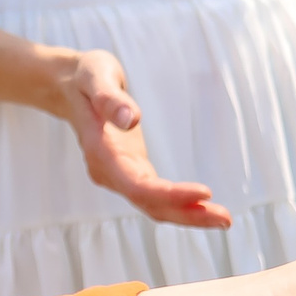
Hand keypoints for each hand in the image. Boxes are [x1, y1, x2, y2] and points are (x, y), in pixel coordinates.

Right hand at [48, 49, 230, 227]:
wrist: (70, 85)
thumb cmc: (86, 77)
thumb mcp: (96, 75)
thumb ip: (110, 99)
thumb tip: (131, 120)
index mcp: (101, 152)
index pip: (138, 185)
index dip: (171, 194)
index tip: (205, 192)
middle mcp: (108, 171)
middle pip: (149, 204)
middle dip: (187, 214)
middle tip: (226, 220)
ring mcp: (118, 174)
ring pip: (154, 205)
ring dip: (188, 215)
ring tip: (223, 219)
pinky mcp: (130, 171)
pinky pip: (155, 196)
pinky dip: (180, 205)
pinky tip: (205, 208)